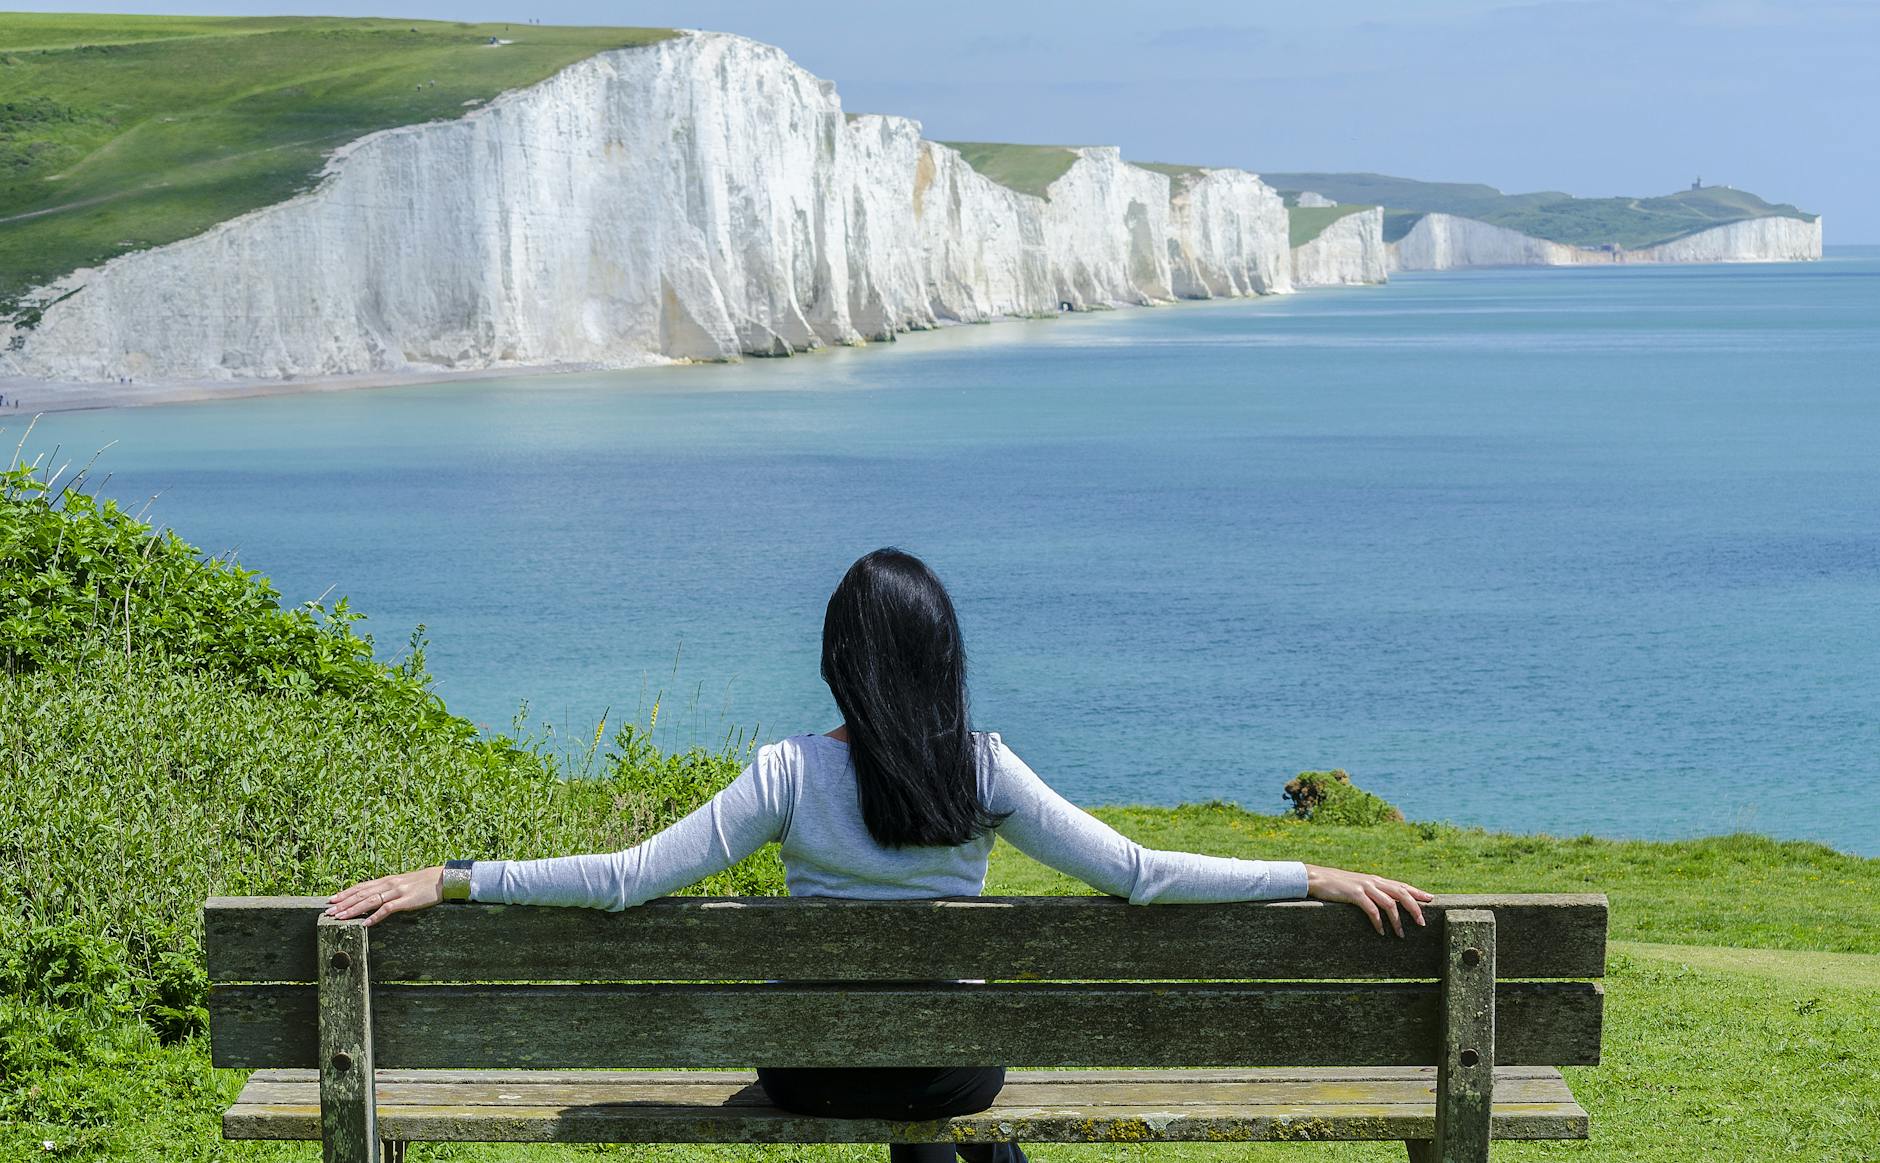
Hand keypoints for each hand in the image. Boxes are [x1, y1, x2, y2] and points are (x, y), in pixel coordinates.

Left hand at [324, 867, 443, 925]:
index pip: (361, 886)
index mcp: (387, 880)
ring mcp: (397, 891)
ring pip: (370, 901)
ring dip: (353, 910)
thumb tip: (375, 898)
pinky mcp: (406, 900)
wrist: (444, 879)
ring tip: (340, 918)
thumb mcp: (404, 884)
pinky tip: (366, 923)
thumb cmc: (424, 883)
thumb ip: (389, 890)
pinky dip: (375, 916)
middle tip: (328, 911)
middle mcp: (389, 884)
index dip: (345, 893)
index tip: (331, 899)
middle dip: (343, 903)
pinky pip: (387, 909)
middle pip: (361, 894)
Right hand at [1304, 864, 1432, 936]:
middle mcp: (1374, 881)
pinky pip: (1371, 909)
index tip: (1431, 899)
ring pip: (1389, 903)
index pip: (1402, 885)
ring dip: (1397, 921)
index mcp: (1376, 880)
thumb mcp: (1358, 886)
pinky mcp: (1354, 894)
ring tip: (1401, 935)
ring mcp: (1364, 887)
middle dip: (1415, 908)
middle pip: (1401, 893)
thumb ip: (1372, 891)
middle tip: (1422, 923)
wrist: (1316, 878)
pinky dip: (1378, 922)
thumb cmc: (1337, 885)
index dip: (1417, 892)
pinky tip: (1381, 932)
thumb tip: (1386, 902)